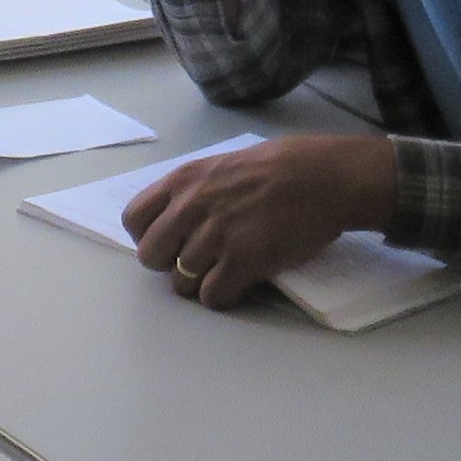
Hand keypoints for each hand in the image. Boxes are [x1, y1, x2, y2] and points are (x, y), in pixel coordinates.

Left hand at [124, 135, 392, 308]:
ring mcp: (215, 236)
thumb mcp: (225, 164)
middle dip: (169, 265)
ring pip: (180, 282)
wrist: (326, 178)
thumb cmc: (284, 166)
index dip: (148, 236)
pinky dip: (222, 296)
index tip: (169, 242)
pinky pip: (211, 296)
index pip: (134, 218)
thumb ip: (196, 190)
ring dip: (199, 283)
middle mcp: (191, 208)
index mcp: (184, 180)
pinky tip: (239, 283)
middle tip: (196, 262)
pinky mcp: (241, 262)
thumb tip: (178, 217)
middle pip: (150, 257)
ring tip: (224, 272)